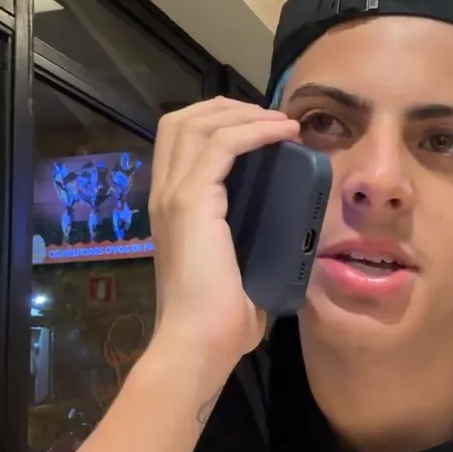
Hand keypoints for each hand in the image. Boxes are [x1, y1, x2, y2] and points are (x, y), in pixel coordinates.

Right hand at [148, 97, 299, 379]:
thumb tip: (288, 249)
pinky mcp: (191, 201)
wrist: (198, 344)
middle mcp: (164, 194)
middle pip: (182, 120)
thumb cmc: (219, 323)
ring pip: (200, 123)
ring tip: (281, 121)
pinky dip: (255, 131)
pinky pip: (223, 145)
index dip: (217, 121)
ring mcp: (174, 195)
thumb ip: (250, 252)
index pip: (179, 141)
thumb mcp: (237, 272)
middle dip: (227, 107)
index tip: (260, 128)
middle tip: (269, 116)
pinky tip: (283, 133)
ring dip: (245, 113)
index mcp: (170, 208)